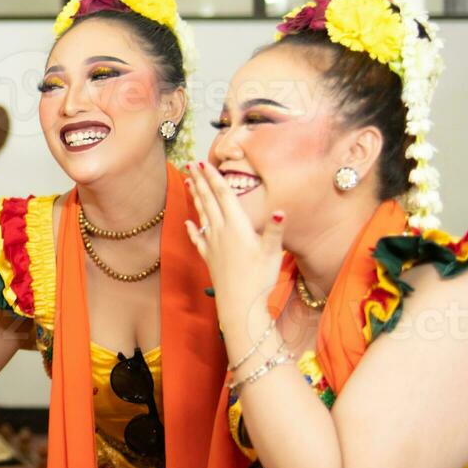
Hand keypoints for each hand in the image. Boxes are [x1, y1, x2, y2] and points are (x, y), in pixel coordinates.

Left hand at [183, 162, 287, 349]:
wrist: (239, 304)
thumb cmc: (259, 278)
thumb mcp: (272, 252)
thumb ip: (274, 229)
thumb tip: (280, 209)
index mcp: (236, 226)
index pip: (223, 196)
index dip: (213, 178)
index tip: (203, 162)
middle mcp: (221, 232)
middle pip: (208, 201)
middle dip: (199, 181)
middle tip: (189, 164)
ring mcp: (212, 244)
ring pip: (202, 215)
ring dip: (195, 198)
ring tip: (188, 183)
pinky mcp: (209, 258)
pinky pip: (197, 239)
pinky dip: (192, 229)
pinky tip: (187, 223)